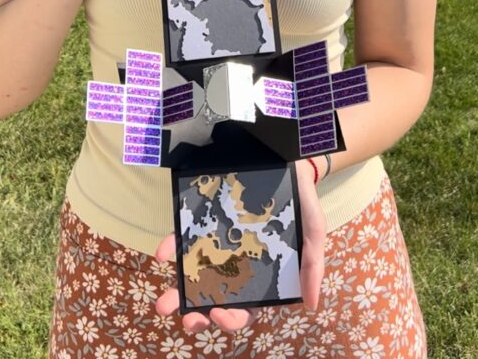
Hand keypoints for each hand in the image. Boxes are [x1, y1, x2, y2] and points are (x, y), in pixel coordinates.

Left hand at [154, 161, 325, 333]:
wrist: (286, 158)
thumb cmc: (301, 200)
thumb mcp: (313, 232)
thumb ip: (312, 266)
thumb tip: (311, 305)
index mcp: (261, 274)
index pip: (245, 306)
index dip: (231, 317)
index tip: (218, 314)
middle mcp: (236, 262)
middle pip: (214, 297)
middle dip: (196, 314)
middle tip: (185, 319)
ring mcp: (218, 241)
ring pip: (194, 273)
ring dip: (177, 290)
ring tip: (163, 302)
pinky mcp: (205, 220)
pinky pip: (185, 237)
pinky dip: (172, 247)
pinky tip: (163, 253)